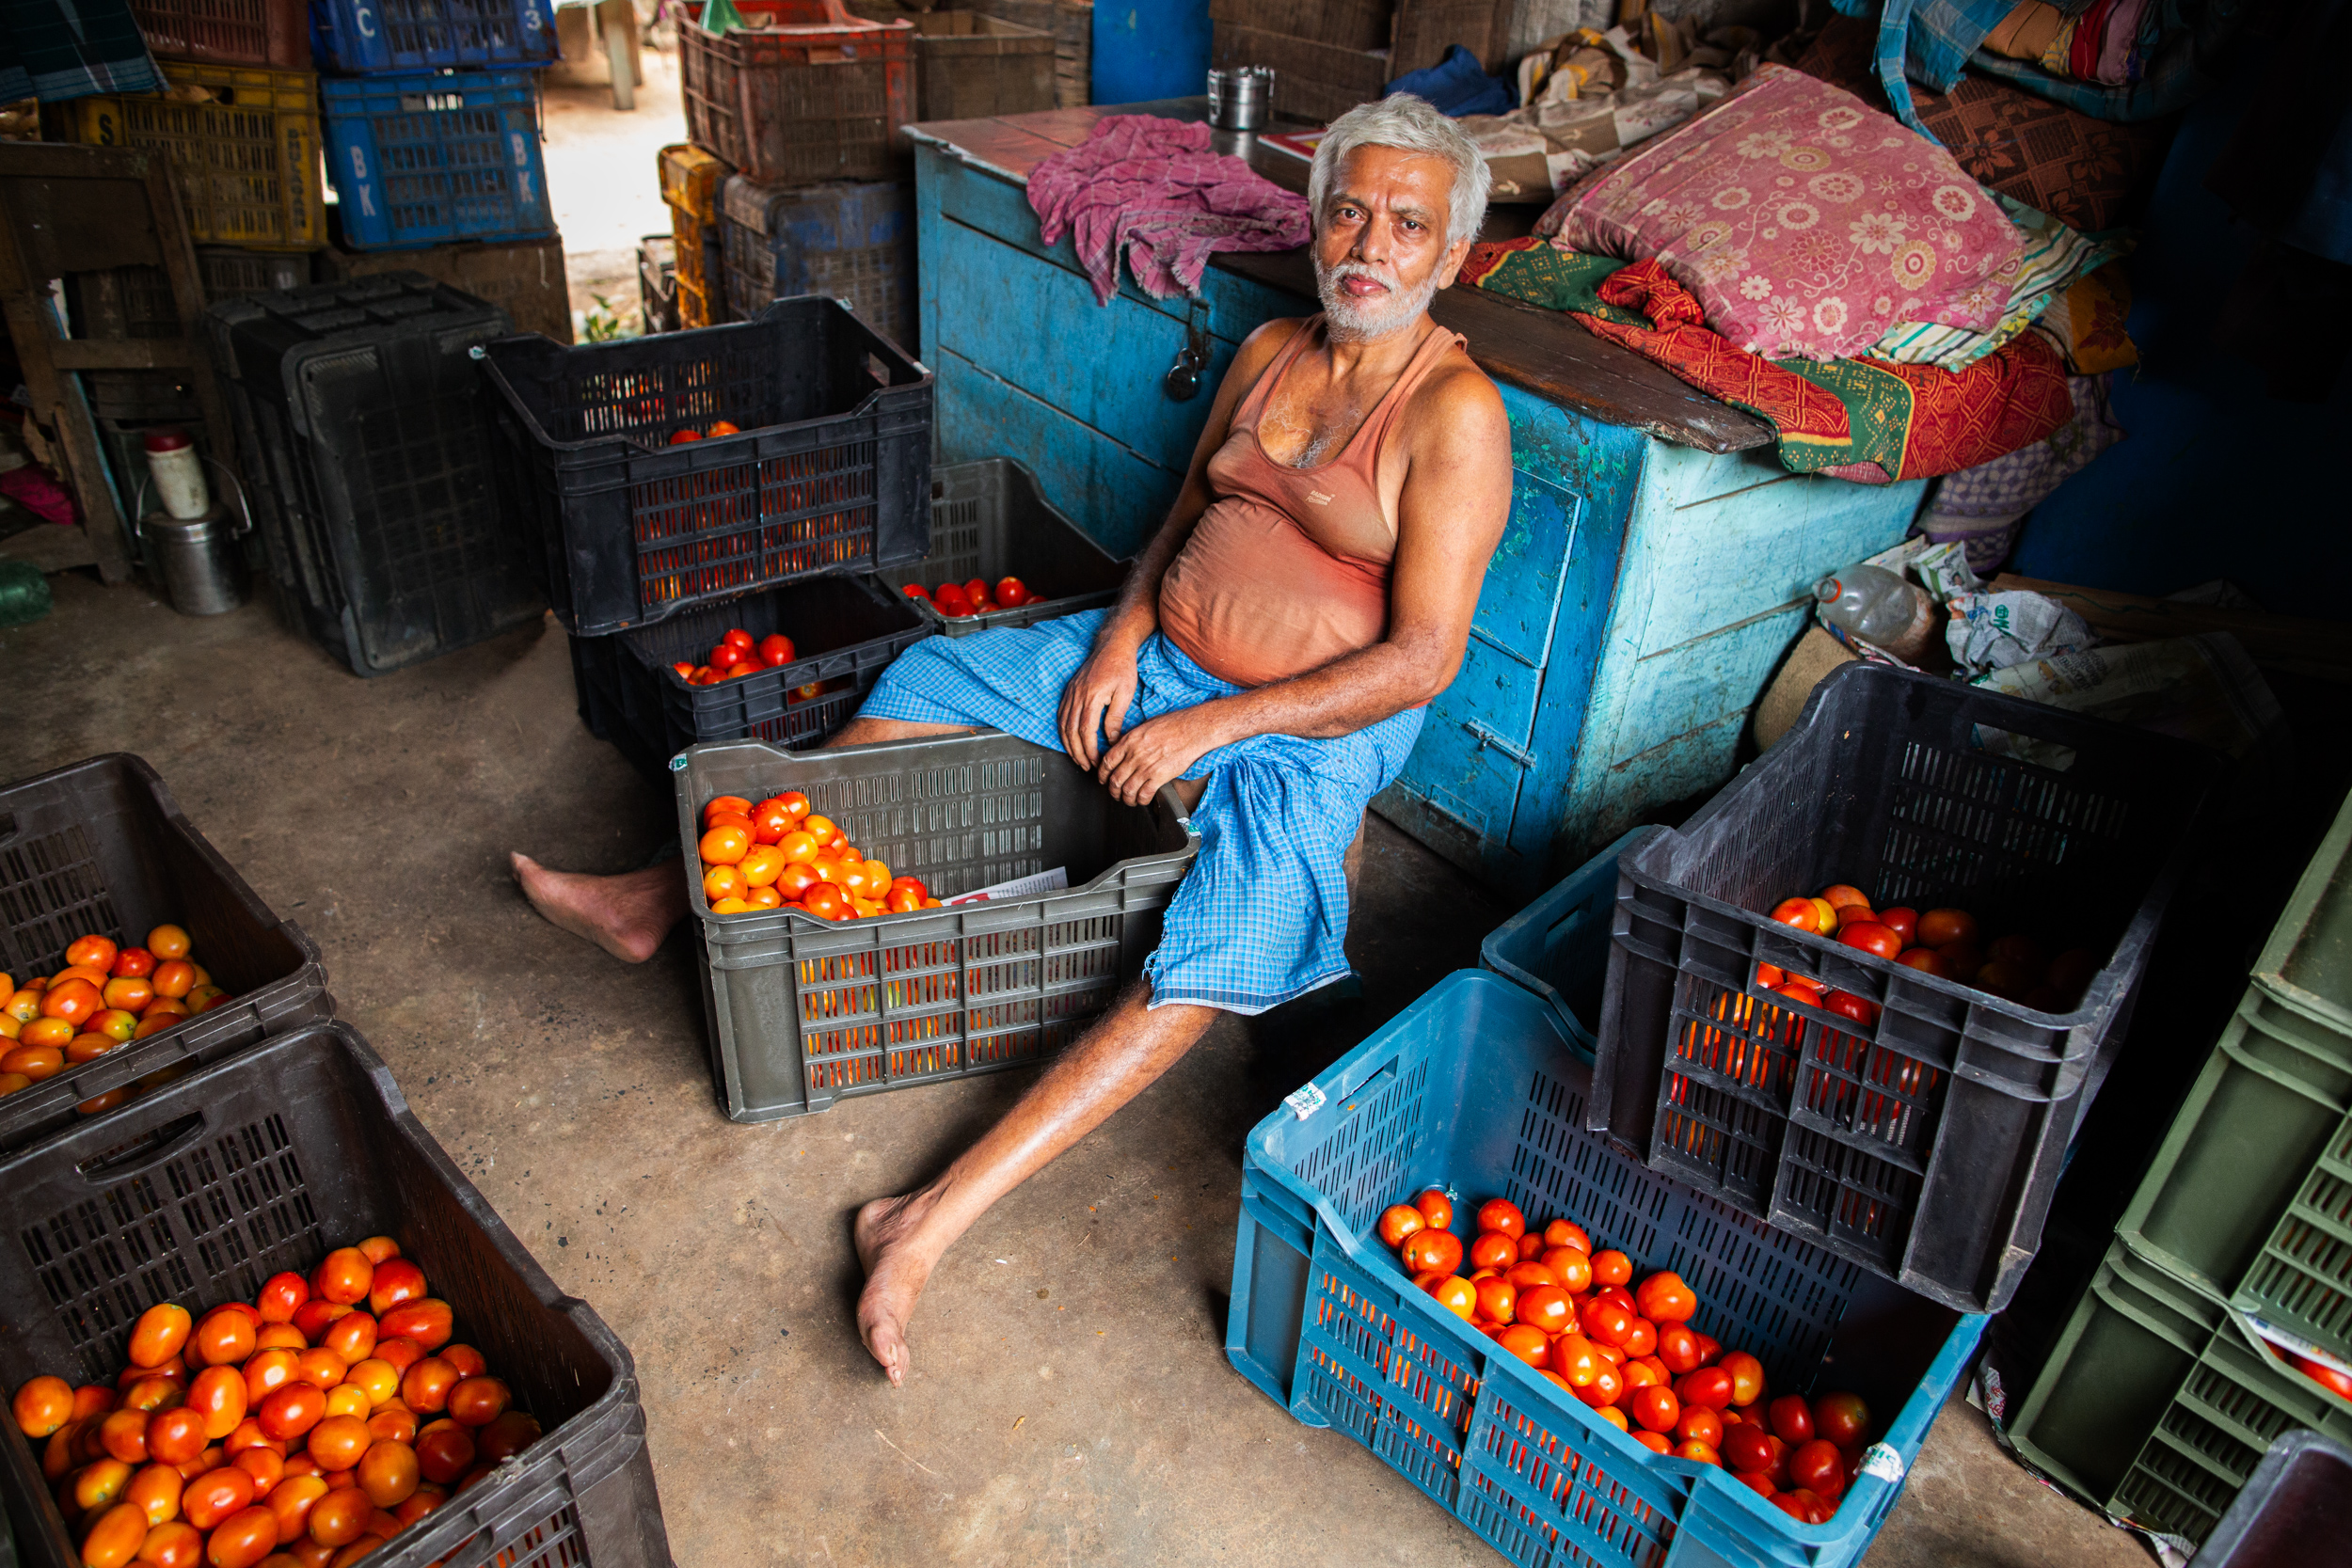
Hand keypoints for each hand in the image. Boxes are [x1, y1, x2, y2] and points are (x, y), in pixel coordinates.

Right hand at [1058, 640, 1141, 769]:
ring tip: (1078, 758)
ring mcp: (1071, 693)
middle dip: (1078, 752)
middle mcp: (1077, 695)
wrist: (1112, 645)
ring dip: (1069, 744)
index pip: (1086, 731)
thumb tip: (1111, 740)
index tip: (1097, 761)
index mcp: (1092, 697)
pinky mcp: (1069, 691)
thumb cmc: (1122, 667)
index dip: (1090, 750)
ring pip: (1063, 724)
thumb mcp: (1125, 693)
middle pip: (1072, 731)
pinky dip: (1063, 731)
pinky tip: (1069, 740)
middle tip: (1087, 766)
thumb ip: (1115, 718)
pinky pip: (1061, 715)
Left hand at [1096, 707, 1222, 807]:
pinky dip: (1141, 800)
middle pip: (1115, 779)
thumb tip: (1123, 749)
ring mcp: (1146, 767)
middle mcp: (1134, 755)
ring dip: (1126, 798)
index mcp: (1129, 741)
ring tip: (1128, 800)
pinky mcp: (1159, 776)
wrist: (1193, 729)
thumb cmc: (1173, 724)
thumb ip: (1132, 739)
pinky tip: (1142, 800)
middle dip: (1112, 791)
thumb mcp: (1145, 726)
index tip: (1103, 779)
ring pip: (1127, 790)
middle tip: (1115, 794)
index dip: (1102, 774)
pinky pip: (1144, 794)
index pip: (1107, 762)